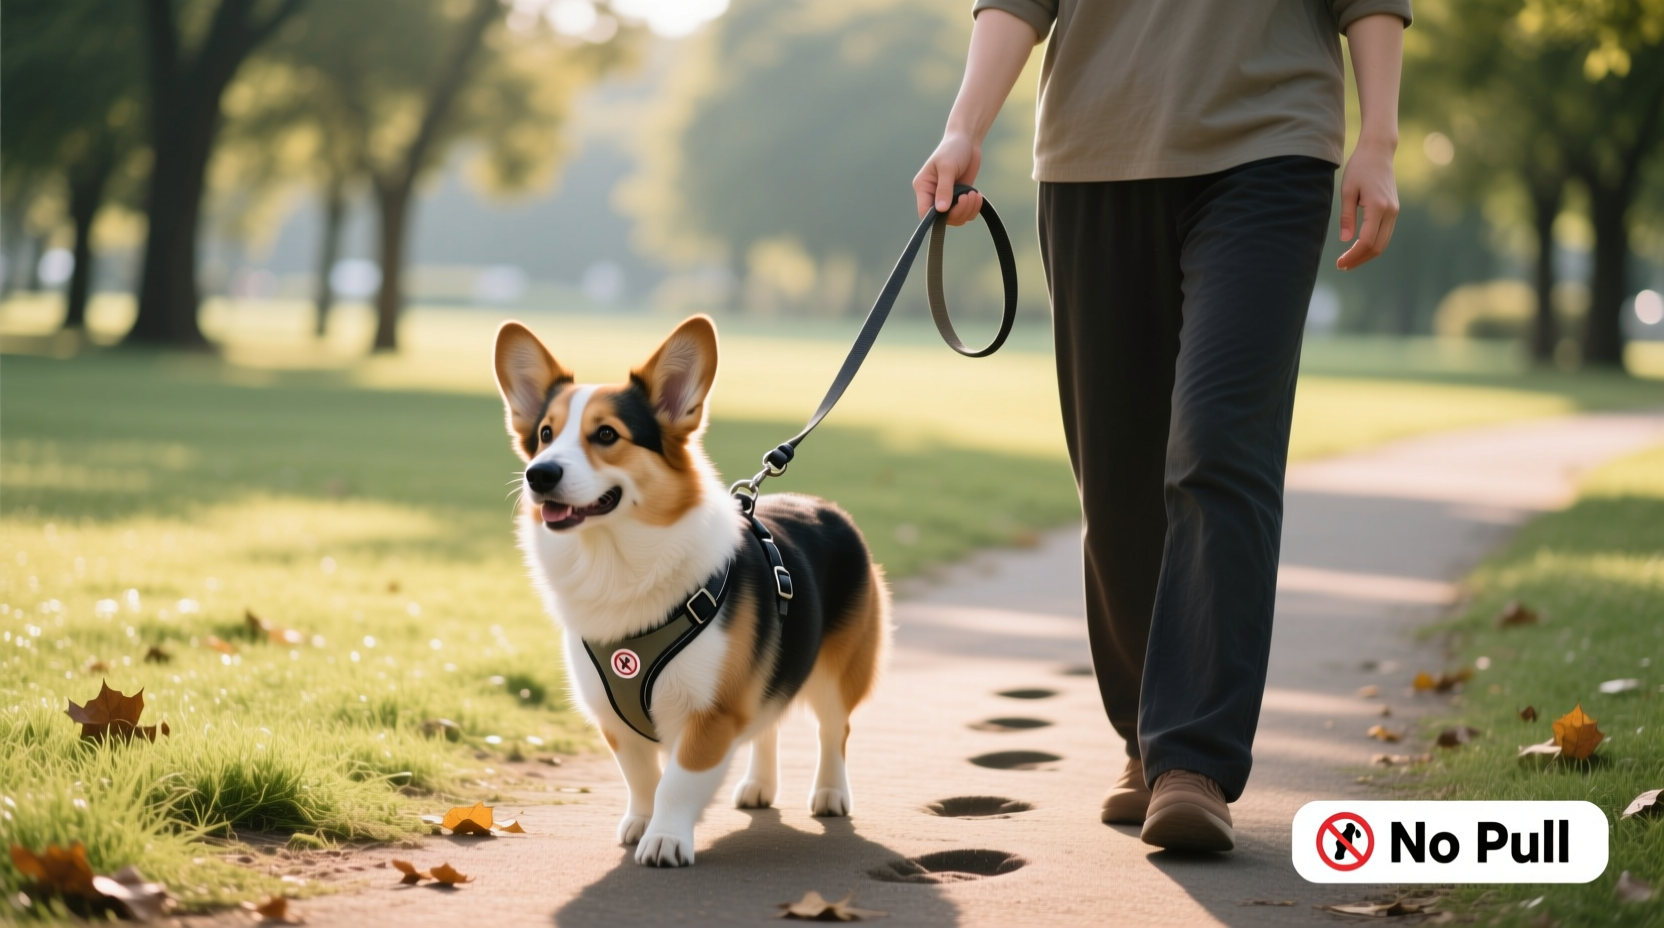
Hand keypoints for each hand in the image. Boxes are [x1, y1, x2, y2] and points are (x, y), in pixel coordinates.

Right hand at [913, 133, 983, 225]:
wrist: (967, 141)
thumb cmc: (953, 149)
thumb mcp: (947, 168)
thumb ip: (944, 189)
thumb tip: (941, 210)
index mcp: (923, 187)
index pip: (924, 212)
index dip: (937, 217)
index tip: (952, 207)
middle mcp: (933, 195)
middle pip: (942, 218)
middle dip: (958, 212)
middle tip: (969, 196)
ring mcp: (947, 198)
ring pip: (955, 218)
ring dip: (967, 210)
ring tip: (975, 195)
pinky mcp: (959, 198)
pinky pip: (965, 213)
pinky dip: (973, 208)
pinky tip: (977, 196)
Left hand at [1336, 140, 1397, 270]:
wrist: (1378, 152)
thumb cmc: (1359, 168)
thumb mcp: (1347, 190)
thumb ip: (1347, 216)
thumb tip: (1346, 240)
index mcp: (1378, 207)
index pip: (1367, 241)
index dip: (1353, 255)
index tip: (1340, 263)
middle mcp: (1390, 211)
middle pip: (1378, 246)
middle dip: (1360, 259)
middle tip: (1342, 266)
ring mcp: (1394, 211)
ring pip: (1383, 242)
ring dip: (1367, 254)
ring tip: (1349, 261)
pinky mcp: (1394, 210)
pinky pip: (1385, 233)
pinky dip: (1373, 245)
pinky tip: (1359, 248)